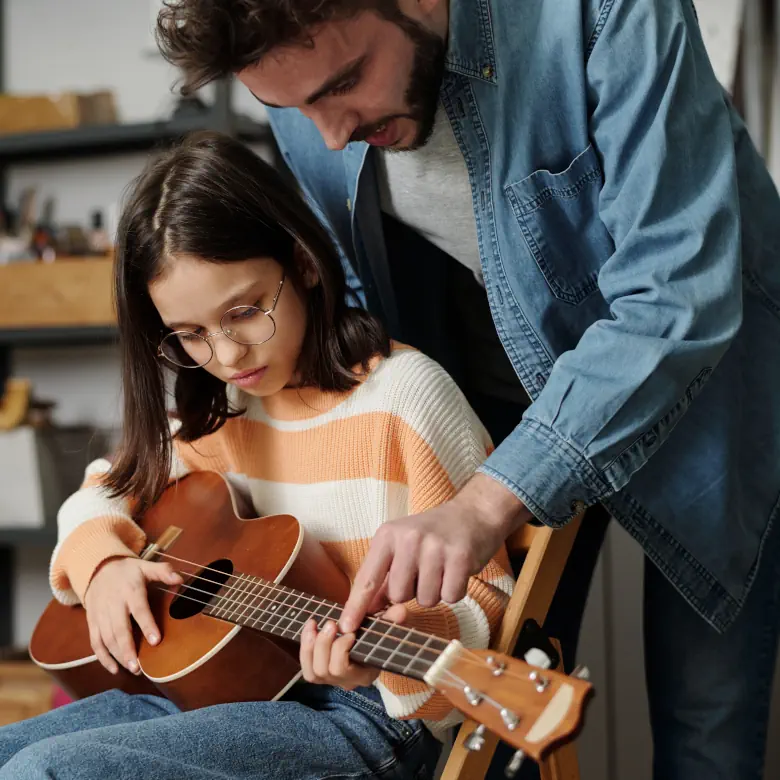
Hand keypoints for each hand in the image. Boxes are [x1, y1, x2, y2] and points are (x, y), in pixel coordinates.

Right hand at [84, 556, 181, 674]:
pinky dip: (103, 657)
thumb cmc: (128, 571)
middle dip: (128, 649)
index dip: (147, 625)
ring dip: (118, 656)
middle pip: (119, 629)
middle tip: (139, 667)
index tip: (156, 641)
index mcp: (130, 590)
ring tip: (133, 669)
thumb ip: (163, 571)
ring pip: (106, 638)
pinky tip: (115, 669)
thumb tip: (180, 579)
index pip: (139, 609)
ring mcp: (100, 614)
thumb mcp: (146, 566)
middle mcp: (113, 604)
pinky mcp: (92, 622)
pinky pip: (95, 642)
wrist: (97, 569)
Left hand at [300, 604, 406, 688]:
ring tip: (316, 624)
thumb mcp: (388, 627)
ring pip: (313, 672)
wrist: (373, 644)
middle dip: (324, 644)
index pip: (342, 669)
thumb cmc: (380, 636)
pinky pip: (307, 668)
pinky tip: (310, 627)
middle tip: (331, 623)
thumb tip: (400, 611)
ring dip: (311, 646)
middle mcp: (347, 682)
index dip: (340, 649)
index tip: (349, 631)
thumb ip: (393, 619)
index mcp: (365, 674)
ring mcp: (332, 680)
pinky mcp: (321, 673)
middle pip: (325, 670)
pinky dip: (305, 647)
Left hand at [340, 473, 529, 632]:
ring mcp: (435, 547)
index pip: (367, 578)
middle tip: (423, 571)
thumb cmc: (432, 534)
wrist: (473, 513)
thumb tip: (367, 609)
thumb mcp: (401, 546)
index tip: (345, 628)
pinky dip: (454, 591)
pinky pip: (450, 597)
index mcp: (388, 535)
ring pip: (426, 600)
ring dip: (434, 592)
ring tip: (440, 569)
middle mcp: (408, 538)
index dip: (356, 606)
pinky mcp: (460, 557)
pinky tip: (455, 571)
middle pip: (398, 595)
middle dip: (411, 593)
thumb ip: (383, 576)